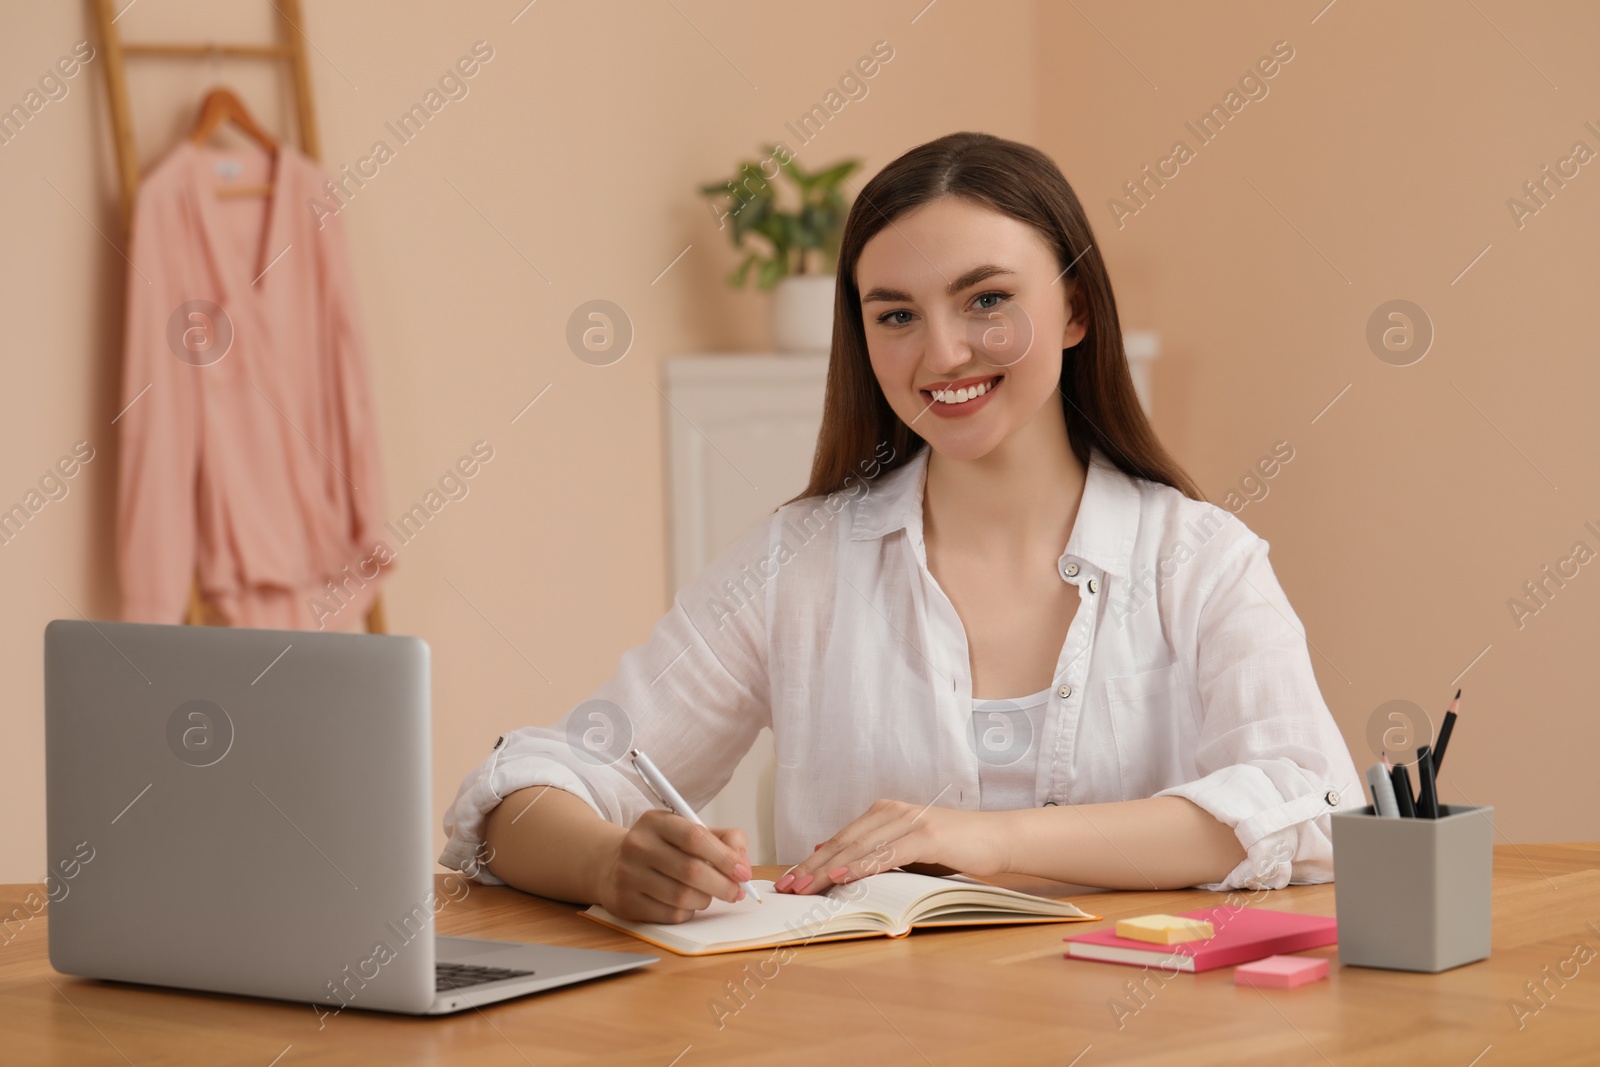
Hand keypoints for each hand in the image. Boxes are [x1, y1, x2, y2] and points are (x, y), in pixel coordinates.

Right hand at [597, 809, 750, 923]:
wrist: (613, 864)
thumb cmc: (663, 848)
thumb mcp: (690, 831)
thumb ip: (724, 840)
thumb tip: (743, 866)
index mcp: (656, 821)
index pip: (695, 837)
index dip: (725, 857)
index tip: (743, 872)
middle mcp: (637, 845)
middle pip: (691, 871)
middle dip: (722, 885)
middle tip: (737, 892)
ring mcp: (627, 875)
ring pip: (682, 897)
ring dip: (705, 899)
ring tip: (707, 894)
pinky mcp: (624, 902)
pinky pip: (670, 914)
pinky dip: (688, 912)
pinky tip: (686, 902)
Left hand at [772, 798, 1008, 894]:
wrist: (997, 839)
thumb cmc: (952, 849)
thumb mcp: (906, 851)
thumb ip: (873, 852)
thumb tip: (831, 859)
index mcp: (884, 813)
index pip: (840, 839)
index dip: (812, 860)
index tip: (788, 881)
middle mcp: (892, 811)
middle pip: (843, 842)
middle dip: (812, 866)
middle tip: (787, 887)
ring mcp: (909, 821)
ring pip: (859, 847)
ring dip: (829, 869)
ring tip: (805, 886)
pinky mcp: (927, 836)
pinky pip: (888, 853)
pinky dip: (863, 865)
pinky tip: (844, 876)